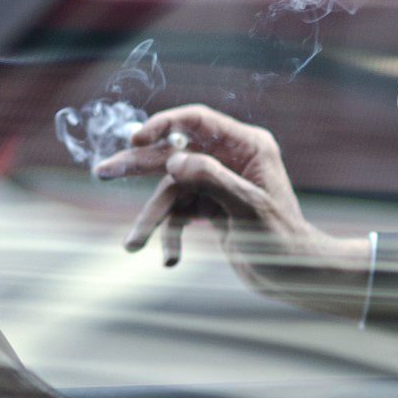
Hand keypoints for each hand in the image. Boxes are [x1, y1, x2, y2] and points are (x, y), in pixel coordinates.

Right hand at [93, 105, 369, 315]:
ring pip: (171, 191)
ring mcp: (217, 182)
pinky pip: (179, 214)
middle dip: (138, 167)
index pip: (197, 122)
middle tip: (102, 172)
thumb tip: (174, 161)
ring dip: (152, 219)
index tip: (135, 140)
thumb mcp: (249, 207)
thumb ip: (212, 179)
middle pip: (174, 154)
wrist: (296, 275)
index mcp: (247, 146)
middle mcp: (230, 158)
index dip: (163, 125)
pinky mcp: (209, 206)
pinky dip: (171, 235)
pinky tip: (170, 259)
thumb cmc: (283, 239)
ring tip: (131, 245)